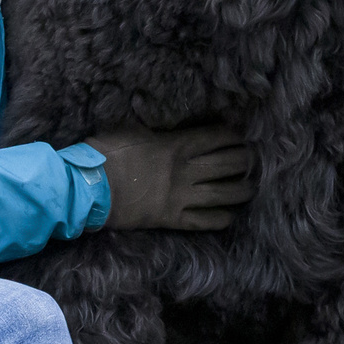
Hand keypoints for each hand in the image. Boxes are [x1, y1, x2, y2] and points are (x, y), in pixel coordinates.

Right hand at [83, 125, 255, 230]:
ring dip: (241, 190)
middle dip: (246, 160)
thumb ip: (157, 128)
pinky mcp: (171, 218)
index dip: (233, 135)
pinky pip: (203, 221)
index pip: (216, 137)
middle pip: (227, 164)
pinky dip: (220, 218)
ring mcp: (180, 197)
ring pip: (222, 194)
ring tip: (251, 187)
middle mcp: (185, 171)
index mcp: (176, 145)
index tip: (241, 135)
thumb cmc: (106, 153)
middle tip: (254, 159)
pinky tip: (230, 215)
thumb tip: (169, 122)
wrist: (89, 188)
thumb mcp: (133, 129)